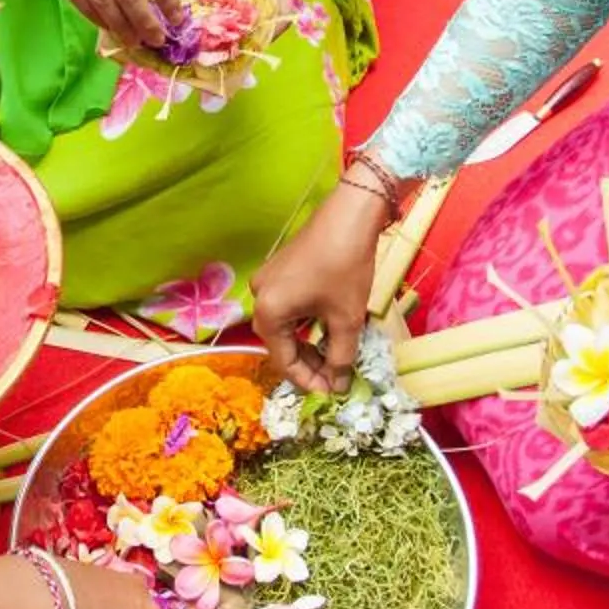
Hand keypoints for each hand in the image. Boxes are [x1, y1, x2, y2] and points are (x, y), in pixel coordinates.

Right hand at [251, 182, 393, 391]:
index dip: (309, 382)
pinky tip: (327, 331)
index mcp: (268, 312)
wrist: (349, 215)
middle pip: (282, 345)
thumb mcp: (346, 318)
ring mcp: (267, 282)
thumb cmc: (345, 267)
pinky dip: (307, 324)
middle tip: (336, 379)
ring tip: (336, 358)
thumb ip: (340, 357)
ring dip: (309, 345)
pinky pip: (289, 308)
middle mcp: (260, 298)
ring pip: (286, 327)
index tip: (332, 393)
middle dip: (309, 364)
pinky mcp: (279, 271)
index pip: (284, 361)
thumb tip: (337, 385)